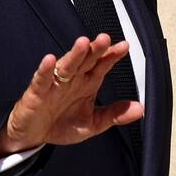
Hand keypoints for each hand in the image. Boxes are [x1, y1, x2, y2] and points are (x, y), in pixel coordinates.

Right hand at [0, 34, 142, 155]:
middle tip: (105, 39)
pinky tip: (49, 61)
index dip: (112, 56)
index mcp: (87, 83)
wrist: (35, 136)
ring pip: (66, 66)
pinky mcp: (37, 92)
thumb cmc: (62, 124)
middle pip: (85, 60)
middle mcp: (72, 79)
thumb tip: (140, 109)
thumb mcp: (93, 123)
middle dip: (95, 49)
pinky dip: (45, 70)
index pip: (102, 65)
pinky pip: (41, 79)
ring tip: (83, 44)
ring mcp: (55, 84)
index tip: (124, 46)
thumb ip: (115, 115)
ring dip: (74, 55)